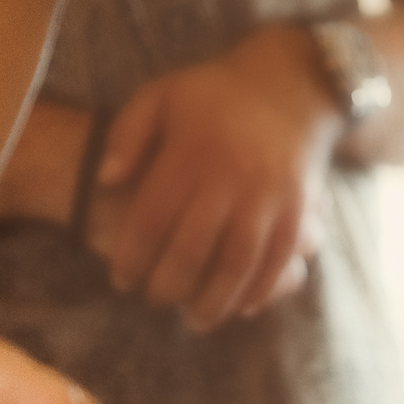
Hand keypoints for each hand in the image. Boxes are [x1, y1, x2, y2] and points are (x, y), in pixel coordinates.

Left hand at [0, 100, 317, 316]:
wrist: (291, 83)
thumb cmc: (215, 96)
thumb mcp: (163, 96)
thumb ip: (128, 134)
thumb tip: (106, 181)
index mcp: (190, 154)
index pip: (151, 222)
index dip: (131, 260)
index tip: (122, 281)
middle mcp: (229, 178)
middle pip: (190, 252)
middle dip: (167, 288)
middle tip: (155, 299)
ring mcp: (268, 198)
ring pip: (235, 266)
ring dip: (212, 303)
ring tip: (194, 320)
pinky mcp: (298, 211)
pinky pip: (277, 263)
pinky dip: (257, 292)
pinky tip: (239, 308)